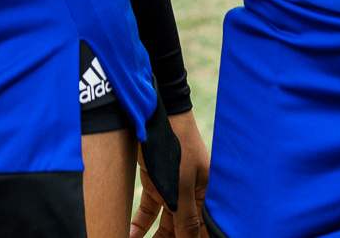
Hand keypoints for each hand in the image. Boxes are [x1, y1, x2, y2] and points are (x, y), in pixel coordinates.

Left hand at [131, 111, 210, 236]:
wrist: (154, 114)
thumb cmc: (176, 147)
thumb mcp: (181, 186)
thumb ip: (186, 219)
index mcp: (207, 196)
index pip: (203, 229)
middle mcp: (192, 196)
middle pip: (184, 229)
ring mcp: (174, 191)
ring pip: (166, 224)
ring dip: (154, 237)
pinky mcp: (156, 185)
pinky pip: (150, 211)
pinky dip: (141, 224)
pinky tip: (131, 235)